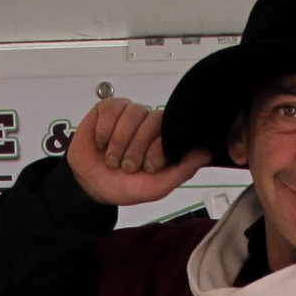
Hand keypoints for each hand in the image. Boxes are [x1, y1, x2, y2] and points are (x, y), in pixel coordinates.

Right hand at [65, 98, 212, 207]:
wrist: (89, 185)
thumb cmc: (123, 186)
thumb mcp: (155, 188)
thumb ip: (181, 171)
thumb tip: (205, 153)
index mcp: (163, 138)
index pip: (169, 130)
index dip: (156, 150)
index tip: (147, 167)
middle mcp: (149, 122)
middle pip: (150, 121)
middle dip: (135, 149)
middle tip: (126, 166)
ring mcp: (129, 113)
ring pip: (131, 114)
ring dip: (118, 142)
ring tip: (112, 157)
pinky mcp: (109, 107)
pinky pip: (111, 109)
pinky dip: (104, 131)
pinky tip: (101, 142)